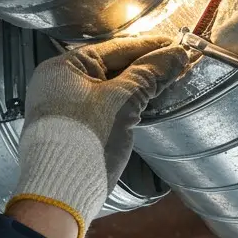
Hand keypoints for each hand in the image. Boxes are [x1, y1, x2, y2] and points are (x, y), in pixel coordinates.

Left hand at [10, 34, 191, 237]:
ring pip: (109, 88)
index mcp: (63, 67)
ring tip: (168, 81)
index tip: (176, 44)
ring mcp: (64, 107)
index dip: (149, 46)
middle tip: (178, 63)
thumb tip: (176, 55)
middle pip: (111, 67)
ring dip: (138, 86)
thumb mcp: (121, 101)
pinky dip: (126, 103)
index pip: (115, 48)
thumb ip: (149, 74)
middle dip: (145, 66)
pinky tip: (146, 103)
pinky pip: (104, 107)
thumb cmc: (84, 140)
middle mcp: (59, 83)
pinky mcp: (73, 129)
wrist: (60, 193)